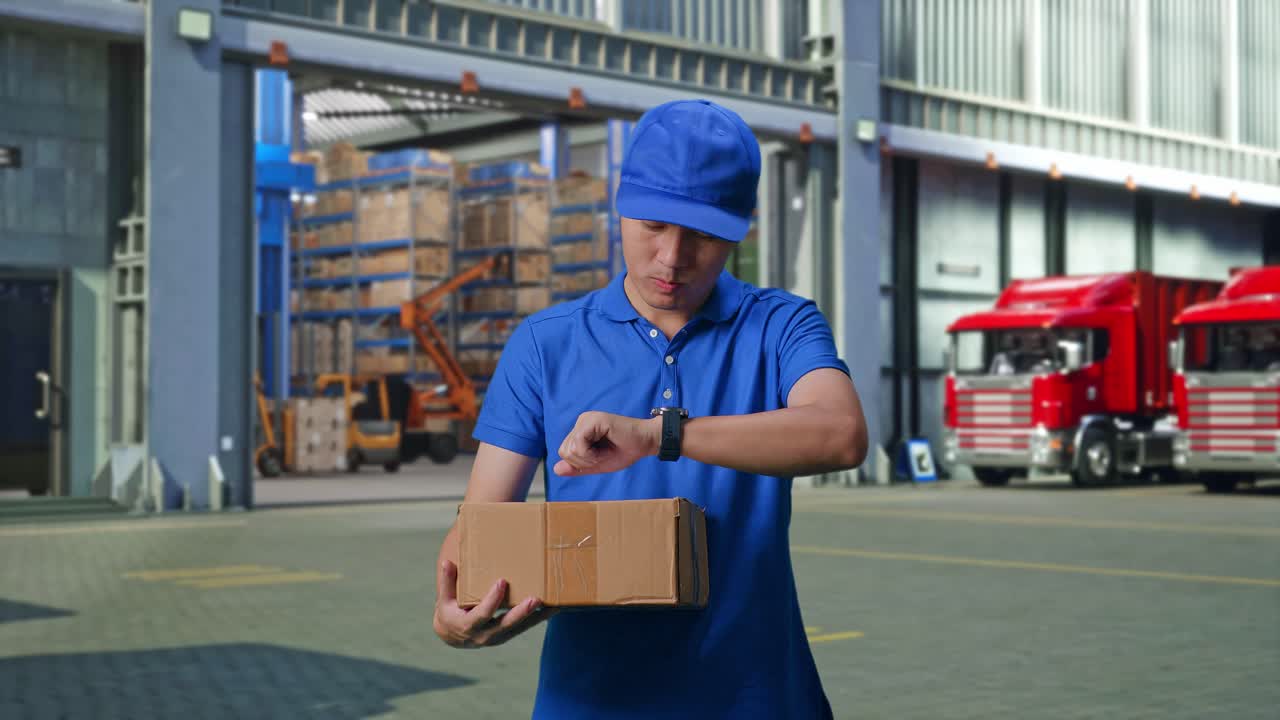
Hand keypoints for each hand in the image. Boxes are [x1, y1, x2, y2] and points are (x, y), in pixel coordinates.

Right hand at [433, 559, 554, 648]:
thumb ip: (447, 582)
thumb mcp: (444, 599)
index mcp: (467, 626)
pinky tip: (556, 607)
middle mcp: (484, 635)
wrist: (453, 636)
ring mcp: (498, 637)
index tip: (502, 582)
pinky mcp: (509, 634)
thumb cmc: (450, 612)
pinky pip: (526, 627)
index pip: (482, 613)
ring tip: (554, 605)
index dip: (492, 599)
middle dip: (521, 613)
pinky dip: (540, 618)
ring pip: (520, 628)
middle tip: (534, 599)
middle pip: (505, 625)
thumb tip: (447, 562)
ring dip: (537, 616)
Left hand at [553, 411, 660, 476]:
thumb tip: (556, 470)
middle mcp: (581, 422)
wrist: (645, 442)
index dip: (581, 463)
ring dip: (589, 459)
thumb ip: (578, 467)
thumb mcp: (598, 464)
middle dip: (583, 462)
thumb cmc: (625, 451)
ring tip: (605, 451)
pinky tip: (605, 449)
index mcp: (580, 431)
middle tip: (603, 455)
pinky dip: (590, 454)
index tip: (600, 458)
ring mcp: (586, 419)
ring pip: (570, 449)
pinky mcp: (593, 420)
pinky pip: (578, 445)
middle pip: (564, 451)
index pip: (564, 452)